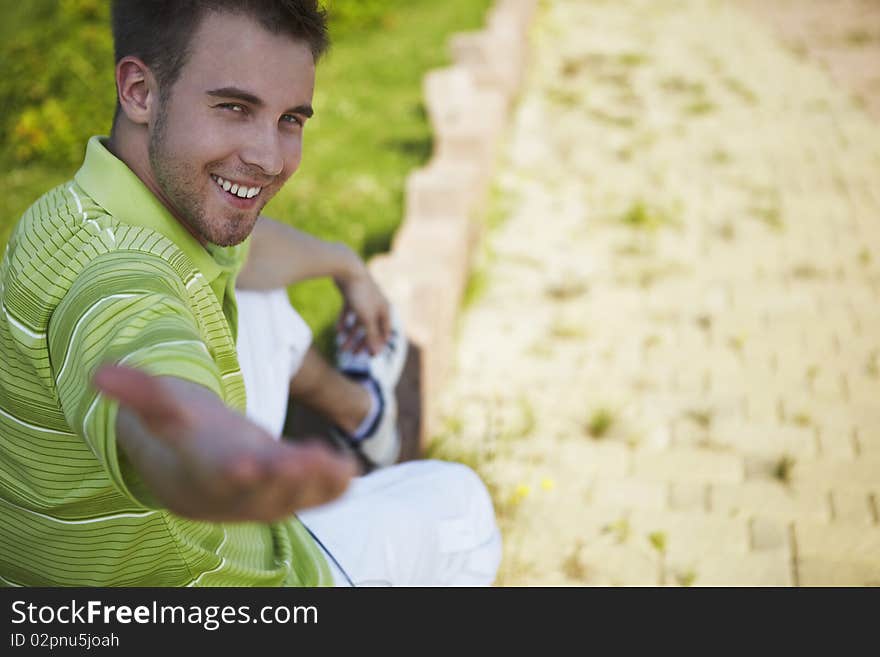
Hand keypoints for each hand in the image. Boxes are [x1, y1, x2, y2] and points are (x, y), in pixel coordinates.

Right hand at [93, 365, 356, 521]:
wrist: (197, 476)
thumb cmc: (183, 436)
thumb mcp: (164, 412)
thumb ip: (140, 392)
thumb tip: (98, 372)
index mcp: (204, 473)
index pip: (217, 476)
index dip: (232, 471)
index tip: (246, 463)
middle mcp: (236, 493)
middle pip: (261, 491)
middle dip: (286, 478)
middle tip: (310, 461)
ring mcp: (265, 498)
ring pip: (293, 498)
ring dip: (318, 485)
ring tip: (343, 468)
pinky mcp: (289, 496)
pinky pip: (312, 498)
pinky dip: (332, 489)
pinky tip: (351, 472)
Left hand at [334, 261, 390, 355]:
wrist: (346, 267)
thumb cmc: (360, 293)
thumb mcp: (366, 318)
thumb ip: (371, 336)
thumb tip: (376, 353)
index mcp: (384, 309)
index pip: (385, 332)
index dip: (378, 344)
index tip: (370, 356)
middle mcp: (376, 305)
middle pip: (370, 329)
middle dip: (362, 342)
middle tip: (354, 355)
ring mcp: (363, 300)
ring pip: (358, 322)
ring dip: (351, 335)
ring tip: (341, 346)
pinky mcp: (351, 295)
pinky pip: (349, 312)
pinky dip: (344, 322)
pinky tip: (337, 331)